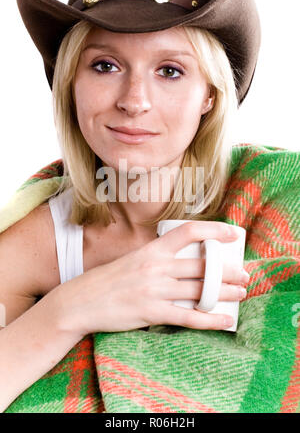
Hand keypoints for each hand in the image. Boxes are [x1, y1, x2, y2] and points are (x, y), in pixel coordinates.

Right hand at [51, 221, 248, 336]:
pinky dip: (210, 319)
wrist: (81, 302)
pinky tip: (224, 320)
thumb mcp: (133, 260)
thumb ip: (158, 259)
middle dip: (229, 270)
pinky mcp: (151, 313)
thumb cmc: (109, 280)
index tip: (233, 233)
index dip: (214, 230)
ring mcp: (154, 290)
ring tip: (241, 294)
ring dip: (226, 293)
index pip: (188, 232)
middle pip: (202, 265)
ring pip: (201, 290)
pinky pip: (189, 316)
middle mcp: (156, 267)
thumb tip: (186, 262)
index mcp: (152, 250)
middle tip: (243, 275)